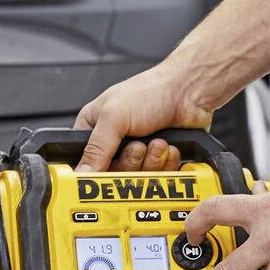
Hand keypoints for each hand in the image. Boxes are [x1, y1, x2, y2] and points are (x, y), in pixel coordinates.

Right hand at [75, 64, 215, 172]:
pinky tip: (167, 147)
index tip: (107, 175)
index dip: (96, 174)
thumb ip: (95, 148)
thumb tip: (80, 174)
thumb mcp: (114, 117)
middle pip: (114, 177)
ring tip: (157, 142)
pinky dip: (165, 164)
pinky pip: (158, 177)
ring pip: (138, 179)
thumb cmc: (151, 91)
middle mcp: (114, 142)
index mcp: (94, 129)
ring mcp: (138, 153)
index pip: (85, 164)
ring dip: (150, 162)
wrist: (190, 91)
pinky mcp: (159, 160)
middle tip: (138, 146)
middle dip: (131, 164)